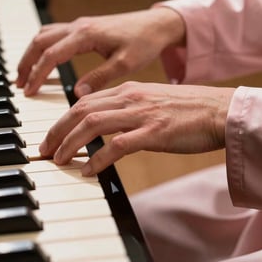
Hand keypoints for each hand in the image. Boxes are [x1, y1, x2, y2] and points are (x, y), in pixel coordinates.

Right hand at [16, 7, 184, 96]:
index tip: (29, 92)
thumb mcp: (124, 64)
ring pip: (44, 35)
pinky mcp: (83, 28)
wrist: (155, 25)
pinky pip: (54, 34)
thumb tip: (76, 94)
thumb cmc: (144, 42)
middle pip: (40, 41)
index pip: (52, 55)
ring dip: (31, 54)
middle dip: (26, 63)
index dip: (38, 74)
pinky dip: (42, 47)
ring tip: (25, 75)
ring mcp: (79, 25)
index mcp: (86, 35)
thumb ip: (99, 78)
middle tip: (19, 85)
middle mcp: (78, 27)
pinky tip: (42, 60)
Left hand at [39, 82, 234, 175]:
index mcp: (126, 90)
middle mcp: (129, 98)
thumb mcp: (148, 102)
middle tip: (43, 150)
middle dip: (57, 131)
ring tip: (58, 160)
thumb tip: (101, 128)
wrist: (217, 110)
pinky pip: (118, 145)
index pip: (83, 102)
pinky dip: (99, 159)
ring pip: (93, 125)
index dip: (62, 120)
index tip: (50, 136)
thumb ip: (123, 110)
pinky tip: (88, 171)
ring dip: (71, 144)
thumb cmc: (184, 109)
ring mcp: (141, 114)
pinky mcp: (154, 132)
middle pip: (81, 111)